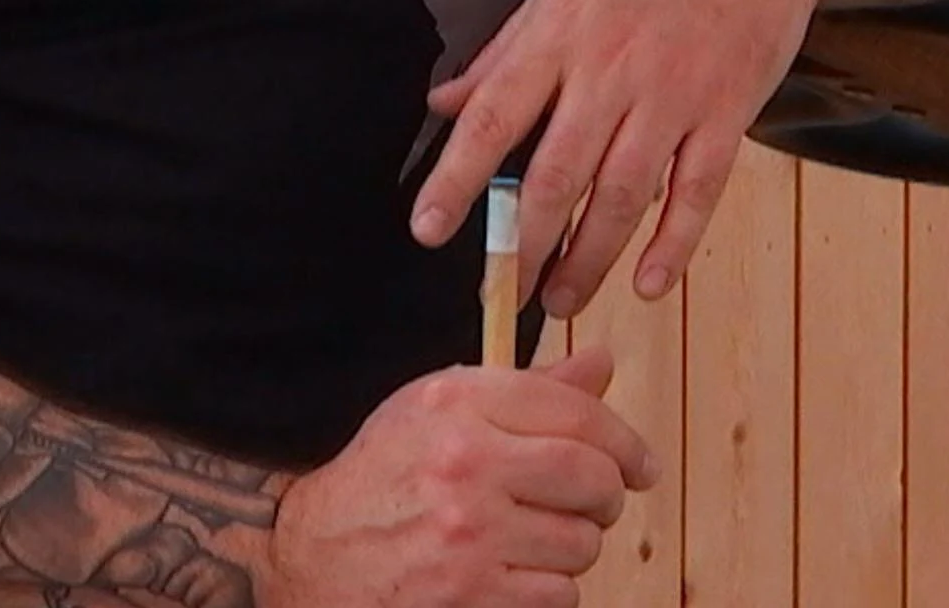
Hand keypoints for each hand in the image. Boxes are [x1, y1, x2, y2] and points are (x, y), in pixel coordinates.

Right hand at [263, 346, 658, 607]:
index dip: (624, 441)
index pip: (576, 412)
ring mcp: (469, 532)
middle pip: (593, 478)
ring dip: (573, 548)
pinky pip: (560, 593)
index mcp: (457, 402)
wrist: (310, 553)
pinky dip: (548, 590)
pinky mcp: (472, 594)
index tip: (638, 464)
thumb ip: (529, 390)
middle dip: (607, 497)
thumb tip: (603, 364)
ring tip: (533, 540)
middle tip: (595, 505)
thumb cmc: (384, 478)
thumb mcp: (440, 412)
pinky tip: (512, 575)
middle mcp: (465, 461)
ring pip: (583, 542)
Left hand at [410, 0, 827, 314]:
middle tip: (505, 291)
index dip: (457, 179)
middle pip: (554, 176)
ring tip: (562, 298)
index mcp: (561, 34)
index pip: (493, 118)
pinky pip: (696, 192)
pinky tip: (647, 282)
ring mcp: (673, 96)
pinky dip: (672, 245)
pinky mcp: (728, 112)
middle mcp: (610, 72)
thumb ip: (508, 49)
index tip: (429, 229)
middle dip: (522, 245)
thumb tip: (446, 101)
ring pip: (620, 197)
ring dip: (586, 259)